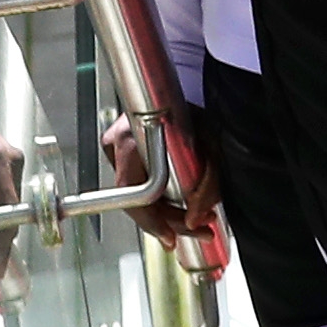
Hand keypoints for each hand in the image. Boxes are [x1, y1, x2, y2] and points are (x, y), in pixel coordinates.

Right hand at [104, 107, 224, 253]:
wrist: (184, 90)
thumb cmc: (196, 109)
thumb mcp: (211, 142)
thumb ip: (207, 182)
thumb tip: (196, 218)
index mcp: (131, 138)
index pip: (133, 194)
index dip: (152, 221)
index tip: (172, 236)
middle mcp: (117, 142)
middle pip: (136, 199)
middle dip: (170, 220)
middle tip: (199, 229)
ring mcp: (115, 146)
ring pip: (137, 195)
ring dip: (167, 211)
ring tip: (196, 219)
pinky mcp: (121, 150)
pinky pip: (138, 184)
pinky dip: (160, 197)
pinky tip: (181, 204)